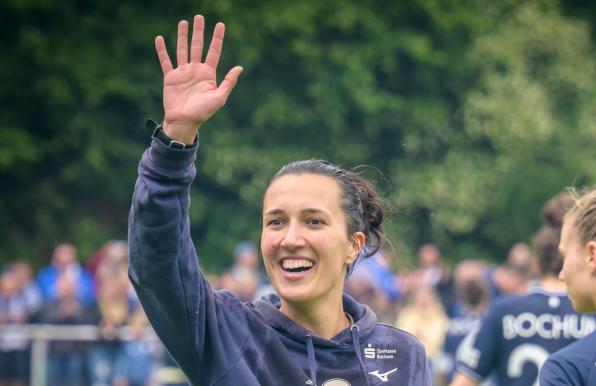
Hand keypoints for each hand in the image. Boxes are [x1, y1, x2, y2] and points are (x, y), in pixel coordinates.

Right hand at [155, 15, 242, 143]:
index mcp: (208, 74)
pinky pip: (165, 61)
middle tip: (199, 17)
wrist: (184, 122)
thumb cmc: (203, 112)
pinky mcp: (170, 77)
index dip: (217, 38)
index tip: (220, 25)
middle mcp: (195, 70)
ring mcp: (183, 73)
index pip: (214, 51)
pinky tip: (160, 39)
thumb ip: (228, 82)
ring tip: (183, 22)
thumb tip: (240, 67)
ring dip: (182, 36)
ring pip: (182, 50)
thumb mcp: (219, 97)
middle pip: (197, 46)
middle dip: (199, 32)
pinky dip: (162, 50)